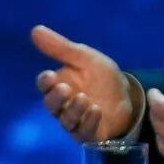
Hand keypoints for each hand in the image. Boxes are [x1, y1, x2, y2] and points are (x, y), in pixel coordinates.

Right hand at [31, 24, 136, 141]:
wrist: (128, 93)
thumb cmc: (101, 76)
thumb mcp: (84, 58)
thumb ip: (61, 48)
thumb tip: (35, 29)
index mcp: (58, 85)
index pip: (44, 85)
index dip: (45, 82)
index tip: (50, 76)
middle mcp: (62, 105)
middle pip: (51, 105)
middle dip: (56, 98)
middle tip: (65, 88)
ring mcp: (75, 121)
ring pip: (66, 120)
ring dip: (73, 110)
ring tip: (84, 98)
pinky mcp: (90, 134)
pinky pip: (84, 132)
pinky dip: (89, 122)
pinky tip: (96, 110)